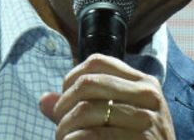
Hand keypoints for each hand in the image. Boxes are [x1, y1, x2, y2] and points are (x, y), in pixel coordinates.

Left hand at [39, 55, 174, 138]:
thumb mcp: (116, 119)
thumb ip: (81, 107)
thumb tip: (44, 100)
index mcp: (144, 83)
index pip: (98, 62)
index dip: (71, 77)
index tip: (63, 99)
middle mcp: (149, 95)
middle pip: (89, 83)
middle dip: (64, 104)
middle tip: (58, 123)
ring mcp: (147, 120)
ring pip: (87, 110)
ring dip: (65, 127)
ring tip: (63, 138)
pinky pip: (93, 136)